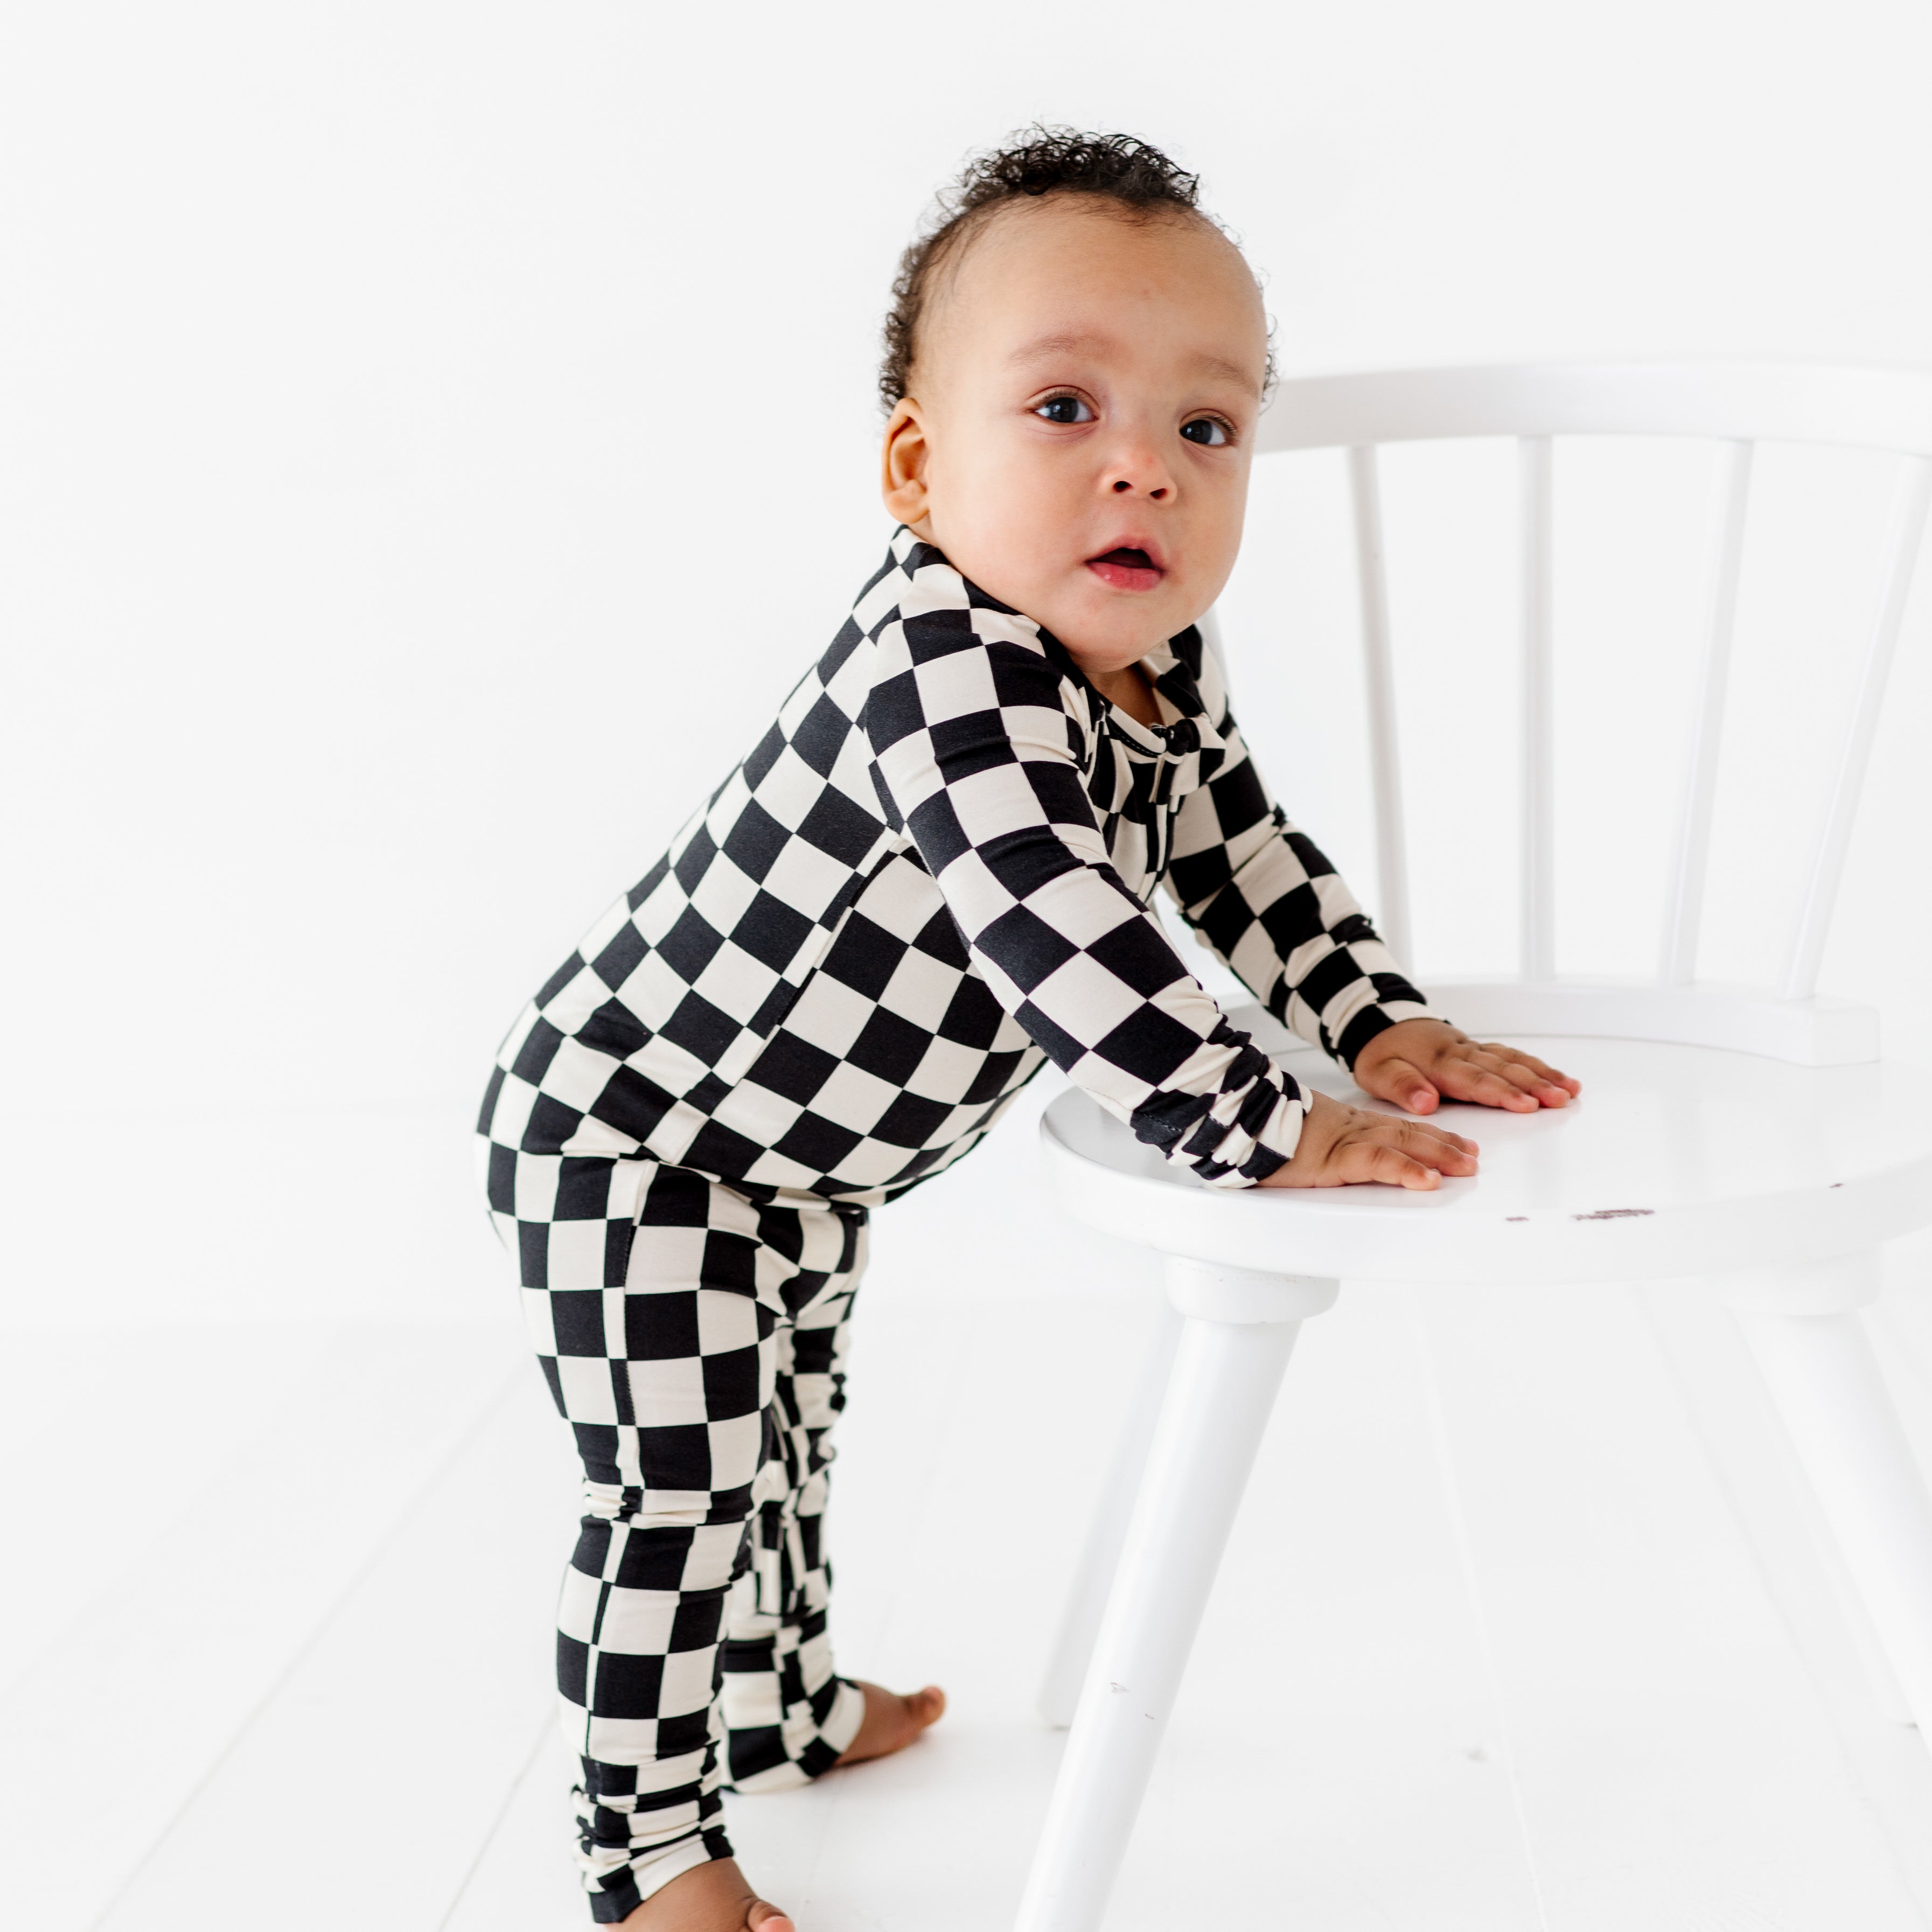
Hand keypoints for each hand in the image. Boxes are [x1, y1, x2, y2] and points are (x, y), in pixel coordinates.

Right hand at [1256, 1089, 1478, 1190]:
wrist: (1236, 1114)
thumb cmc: (1259, 1128)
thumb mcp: (1300, 1136)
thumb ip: (1320, 1145)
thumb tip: (1324, 1158)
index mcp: (1346, 1123)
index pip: (1398, 1127)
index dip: (1432, 1135)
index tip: (1458, 1144)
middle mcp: (1352, 1128)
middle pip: (1409, 1133)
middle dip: (1446, 1145)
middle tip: (1474, 1158)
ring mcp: (1346, 1141)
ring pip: (1403, 1144)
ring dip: (1439, 1155)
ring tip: (1466, 1167)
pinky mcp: (1334, 1158)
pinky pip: (1377, 1162)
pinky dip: (1406, 1170)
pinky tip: (1427, 1180)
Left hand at [1352, 1018, 1579, 1115]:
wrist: (1380, 1025)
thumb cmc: (1381, 1054)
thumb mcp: (1377, 1073)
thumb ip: (1402, 1087)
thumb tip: (1425, 1102)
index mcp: (1438, 1062)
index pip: (1475, 1079)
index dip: (1501, 1093)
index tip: (1526, 1105)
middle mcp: (1461, 1053)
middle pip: (1502, 1069)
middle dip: (1534, 1084)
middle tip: (1561, 1099)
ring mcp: (1473, 1049)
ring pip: (1512, 1060)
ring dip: (1542, 1075)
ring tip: (1571, 1090)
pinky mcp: (1478, 1049)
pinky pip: (1511, 1055)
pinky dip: (1536, 1065)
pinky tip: (1559, 1078)